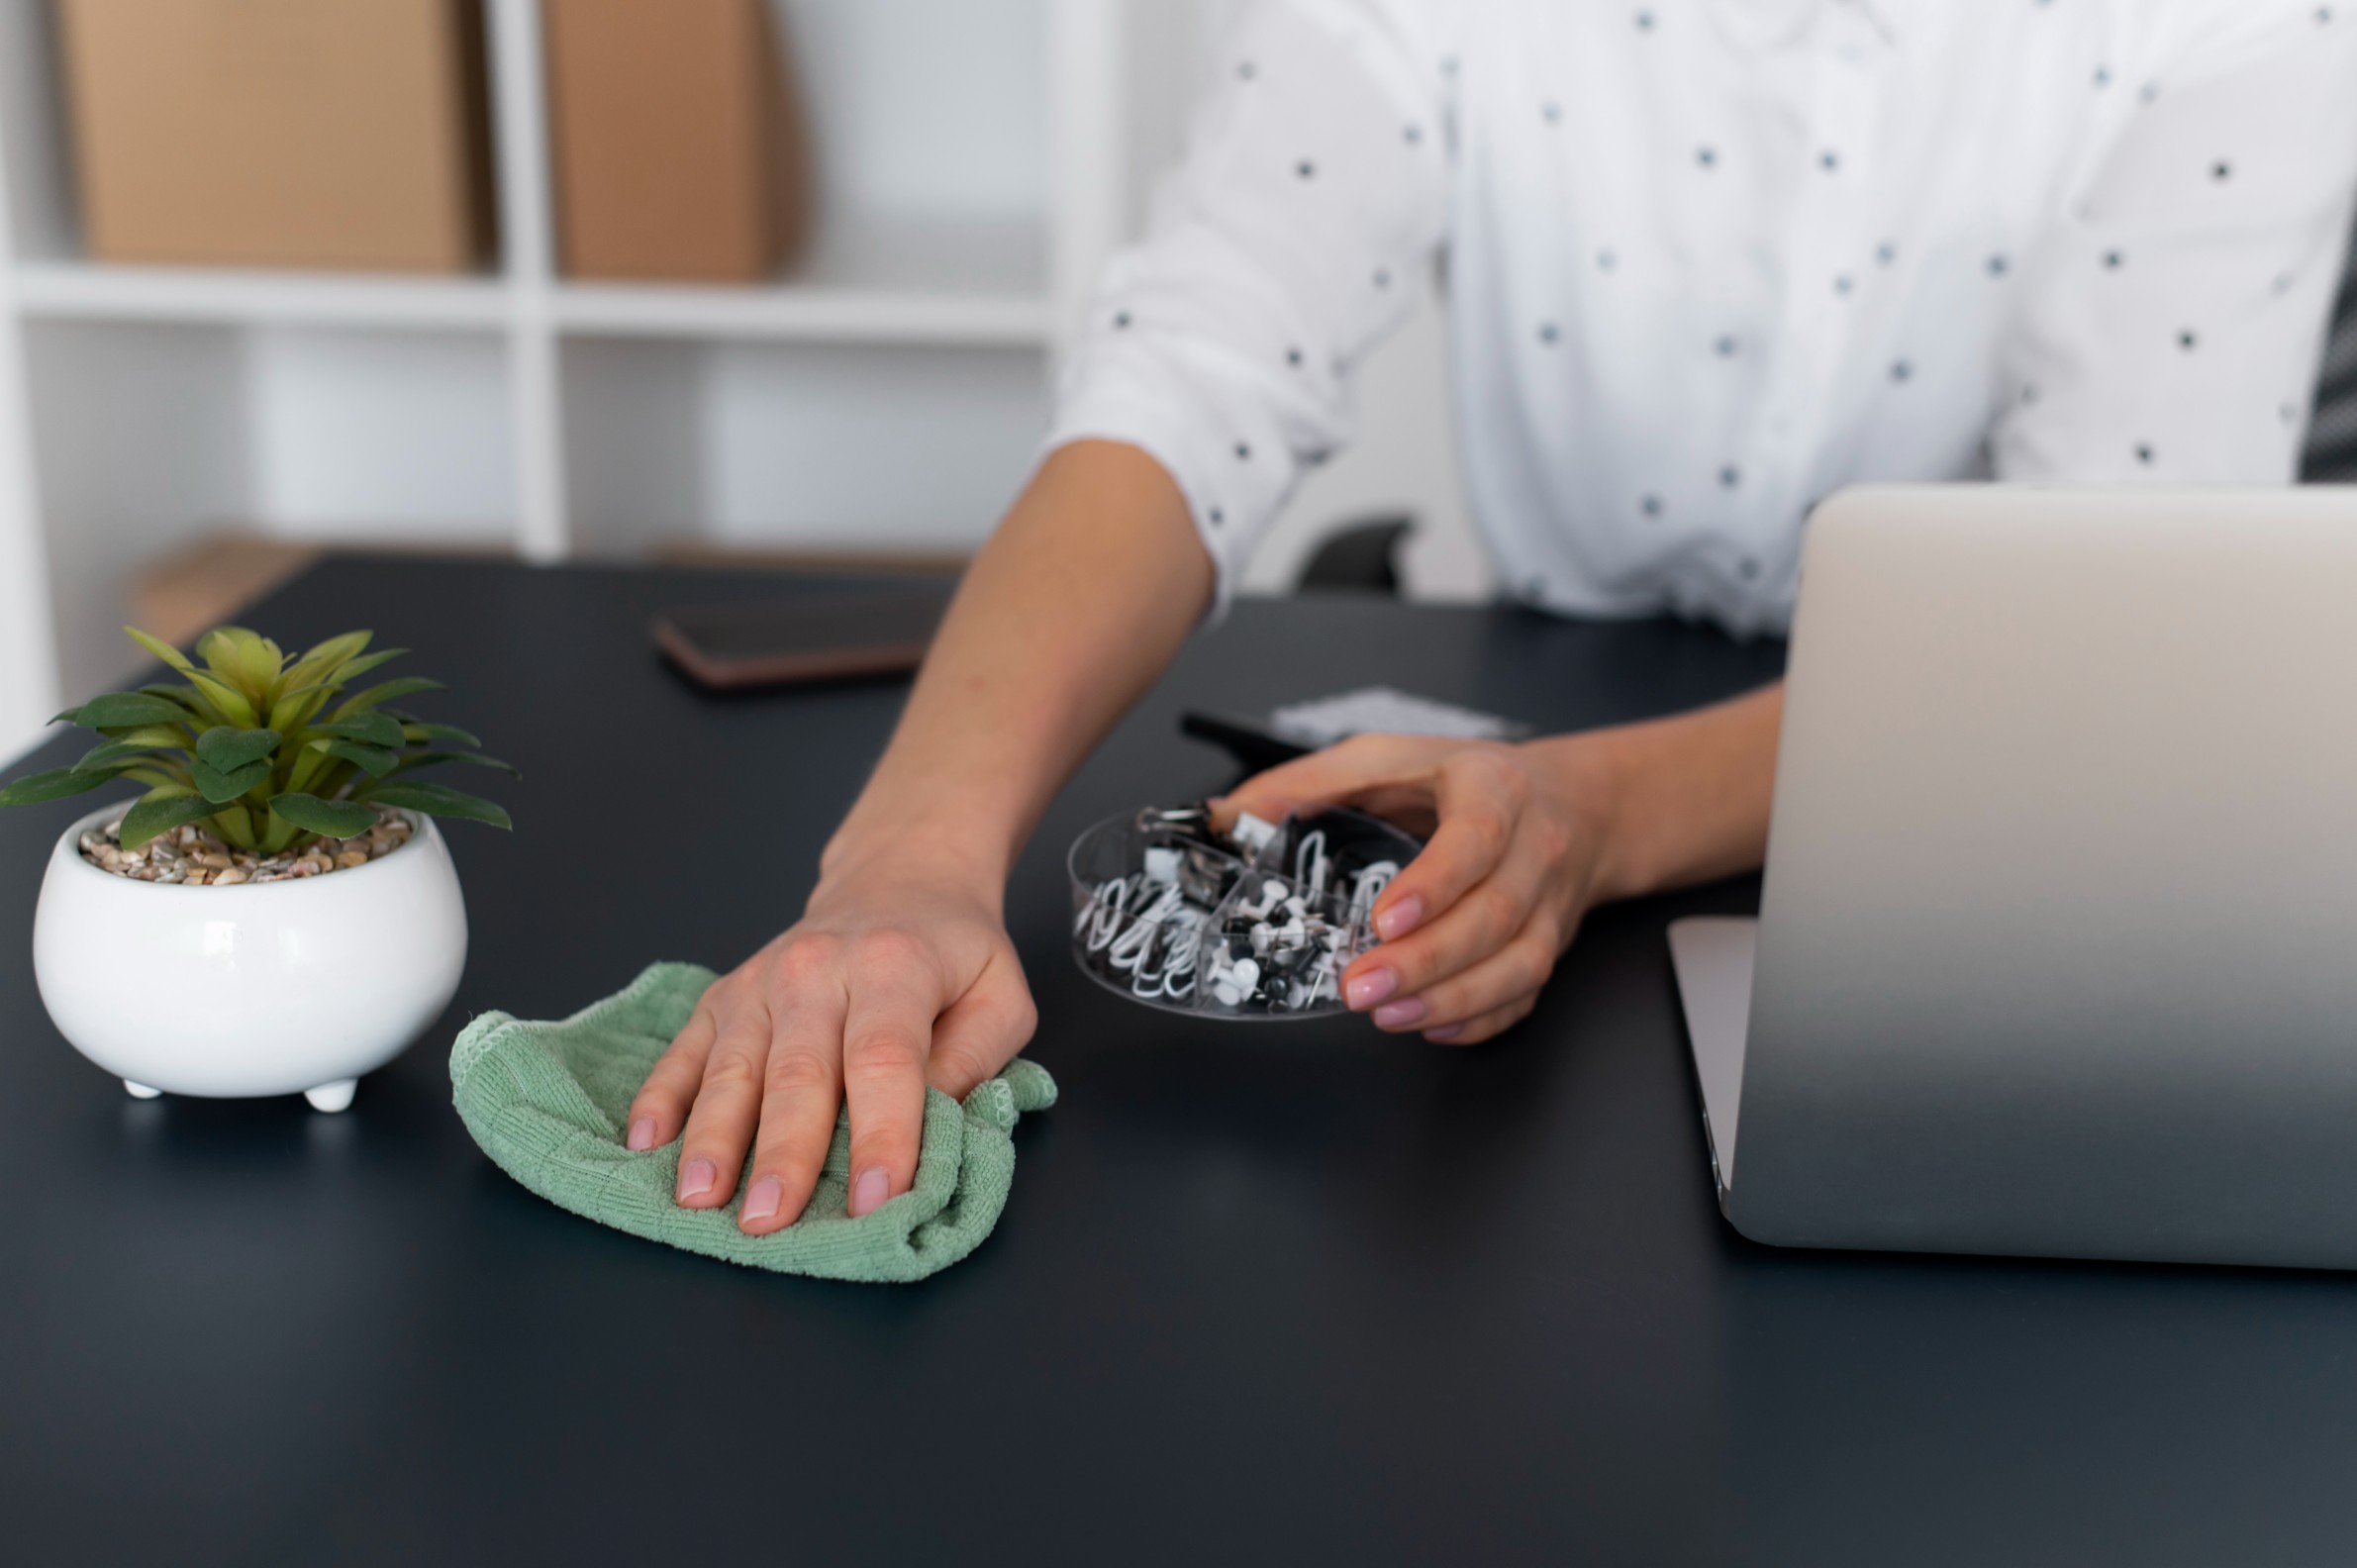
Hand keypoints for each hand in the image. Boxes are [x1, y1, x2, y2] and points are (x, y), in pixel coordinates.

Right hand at [622, 843, 1036, 1232]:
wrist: (899, 881)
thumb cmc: (953, 954)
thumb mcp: (1001, 997)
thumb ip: (973, 1063)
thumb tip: (930, 1130)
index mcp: (895, 967)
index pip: (885, 1059)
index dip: (881, 1133)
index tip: (874, 1200)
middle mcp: (817, 969)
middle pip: (798, 1072)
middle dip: (783, 1153)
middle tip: (770, 1221)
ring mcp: (761, 982)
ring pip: (732, 1067)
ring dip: (712, 1138)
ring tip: (699, 1200)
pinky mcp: (724, 997)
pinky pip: (684, 1050)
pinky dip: (660, 1099)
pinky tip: (645, 1146)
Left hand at [1215, 733, 1618, 1044]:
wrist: (1567, 800)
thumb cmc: (1459, 780)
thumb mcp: (1384, 758)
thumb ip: (1307, 785)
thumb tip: (1223, 817)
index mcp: (1492, 789)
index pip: (1475, 839)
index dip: (1434, 885)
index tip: (1383, 921)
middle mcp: (1532, 847)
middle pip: (1493, 915)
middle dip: (1425, 961)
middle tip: (1358, 989)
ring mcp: (1547, 903)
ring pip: (1519, 963)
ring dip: (1452, 997)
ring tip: (1388, 1015)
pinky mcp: (1550, 943)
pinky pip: (1528, 993)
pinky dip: (1483, 1018)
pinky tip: (1433, 1026)